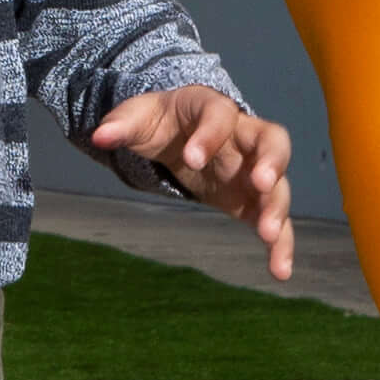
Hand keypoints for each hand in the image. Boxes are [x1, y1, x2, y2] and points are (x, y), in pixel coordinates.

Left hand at [89, 85, 297, 279]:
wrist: (180, 133)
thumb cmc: (162, 122)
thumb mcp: (140, 117)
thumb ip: (121, 124)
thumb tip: (98, 136)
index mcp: (213, 108)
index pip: (220, 114)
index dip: (210, 134)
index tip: (192, 159)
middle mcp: (244, 136)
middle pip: (273, 140)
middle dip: (270, 162)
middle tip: (260, 184)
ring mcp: (254, 169)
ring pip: (279, 184)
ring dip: (276, 207)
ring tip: (266, 234)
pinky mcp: (254, 200)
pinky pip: (276, 220)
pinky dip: (281, 244)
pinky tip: (279, 271)